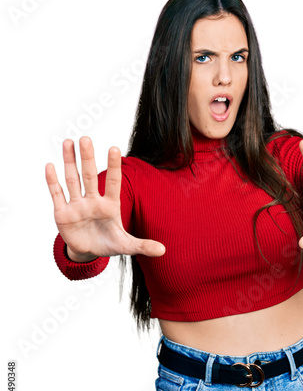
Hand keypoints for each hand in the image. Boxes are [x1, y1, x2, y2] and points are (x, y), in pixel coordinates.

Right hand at [45, 137, 165, 260]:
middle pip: (89, 176)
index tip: (115, 148)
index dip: (113, 166)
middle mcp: (93, 201)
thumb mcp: (126, 246)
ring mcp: (77, 205)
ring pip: (72, 180)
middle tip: (86, 139)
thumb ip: (143, 246)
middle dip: (88, 158)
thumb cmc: (108, 243)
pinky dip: (53, 181)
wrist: (88, 251)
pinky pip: (57, 194)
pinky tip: (50, 166)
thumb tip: (163, 251)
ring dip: (70, 162)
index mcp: (110, 205)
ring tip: (69, 142)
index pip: (113, 182)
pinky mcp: (62, 213)